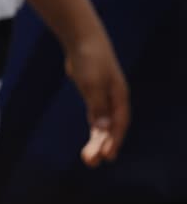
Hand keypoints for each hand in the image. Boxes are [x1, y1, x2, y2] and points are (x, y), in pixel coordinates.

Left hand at [65, 29, 129, 166]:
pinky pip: (97, 118)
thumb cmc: (90, 59)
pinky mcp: (94, 96)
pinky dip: (95, 131)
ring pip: (103, 125)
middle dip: (103, 145)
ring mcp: (104, 97)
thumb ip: (97, 107)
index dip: (114, 140)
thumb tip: (102, 128)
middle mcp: (115, 98)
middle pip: (111, 127)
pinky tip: (91, 143)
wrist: (82, 40)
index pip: (119, 123)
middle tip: (93, 163)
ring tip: (88, 159)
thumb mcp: (93, 84)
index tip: (107, 156)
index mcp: (119, 95)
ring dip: (97, 142)